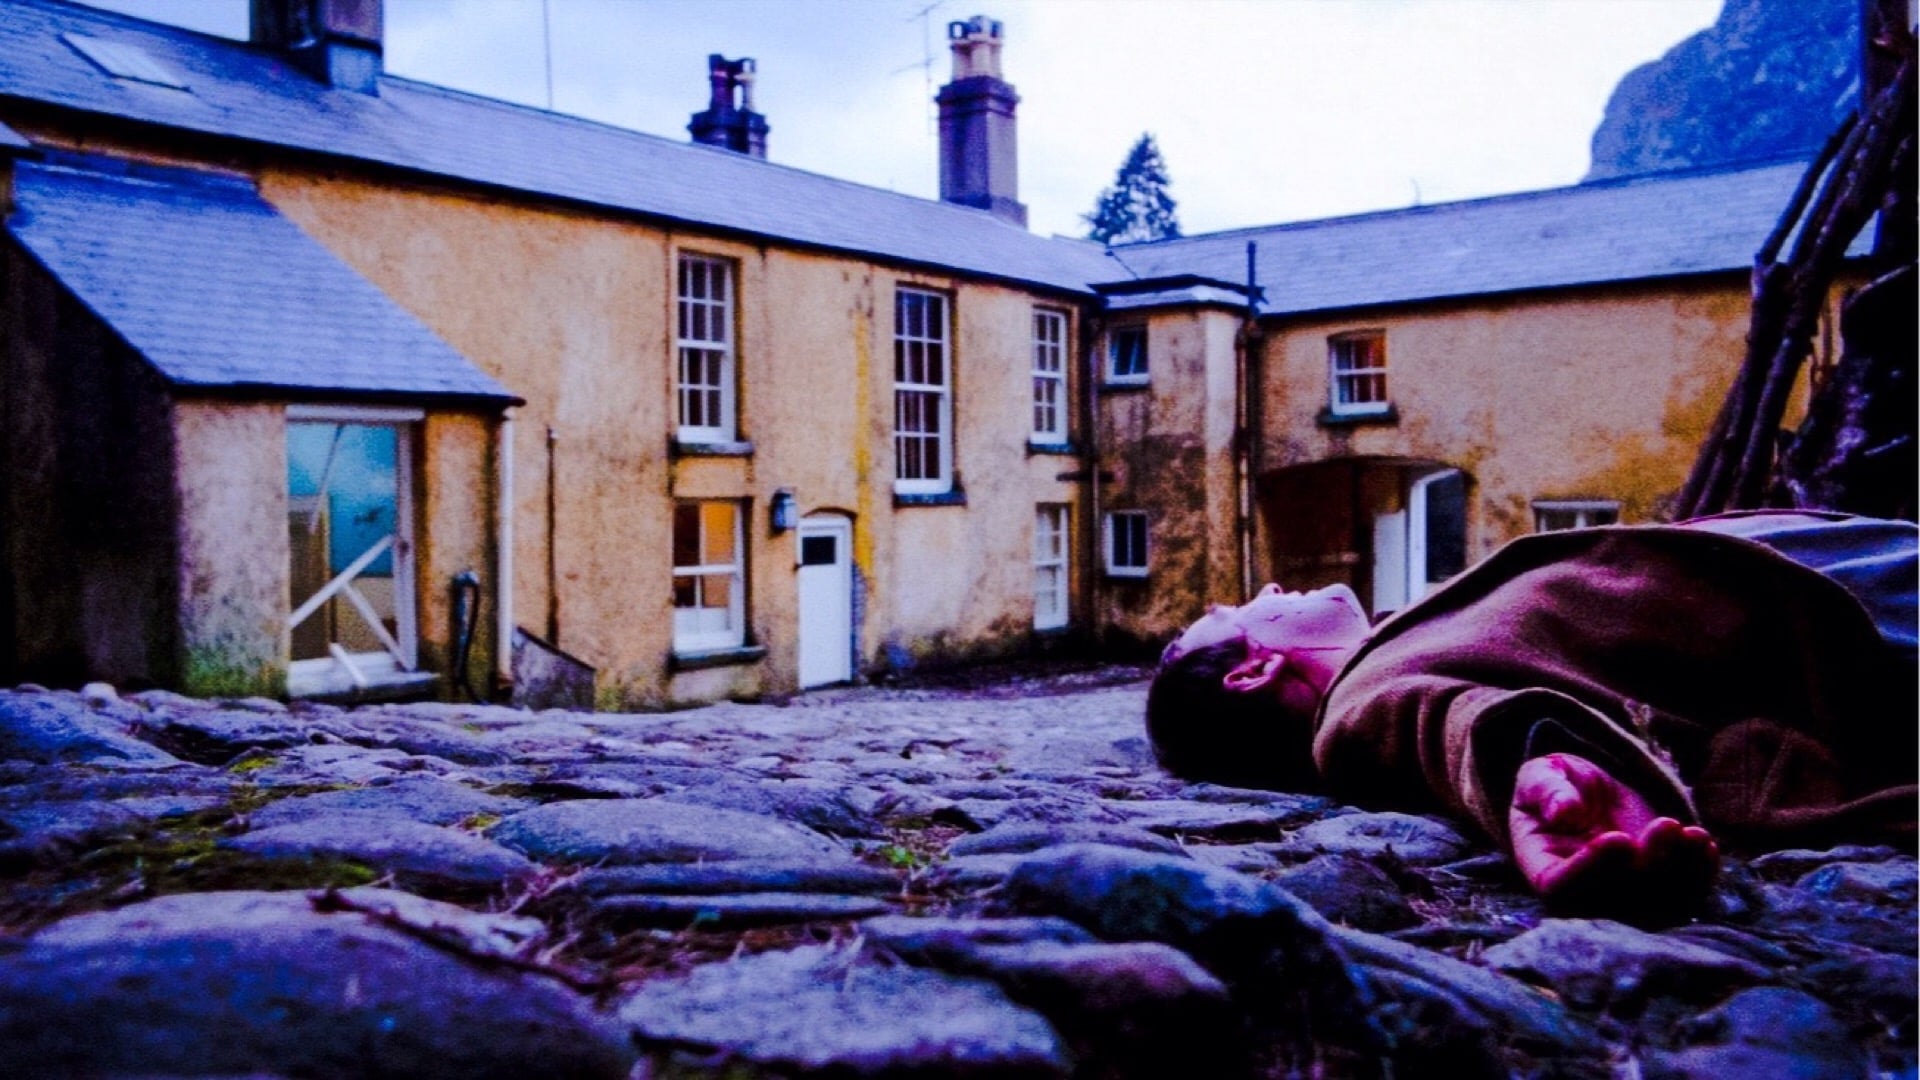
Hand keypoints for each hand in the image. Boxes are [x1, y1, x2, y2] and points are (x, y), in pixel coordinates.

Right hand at [1507, 753, 1718, 913]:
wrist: (1587, 792)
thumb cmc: (1555, 784)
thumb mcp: (1540, 775)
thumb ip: (1545, 790)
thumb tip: (1563, 813)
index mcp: (1544, 868)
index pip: (1561, 886)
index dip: (1590, 869)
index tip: (1618, 838)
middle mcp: (1583, 892)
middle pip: (1615, 900)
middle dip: (1647, 865)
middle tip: (1665, 825)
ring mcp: (1622, 894)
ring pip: (1655, 902)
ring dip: (1680, 871)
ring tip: (1692, 835)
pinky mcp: (1655, 888)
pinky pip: (1681, 896)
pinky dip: (1698, 876)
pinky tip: (1703, 844)